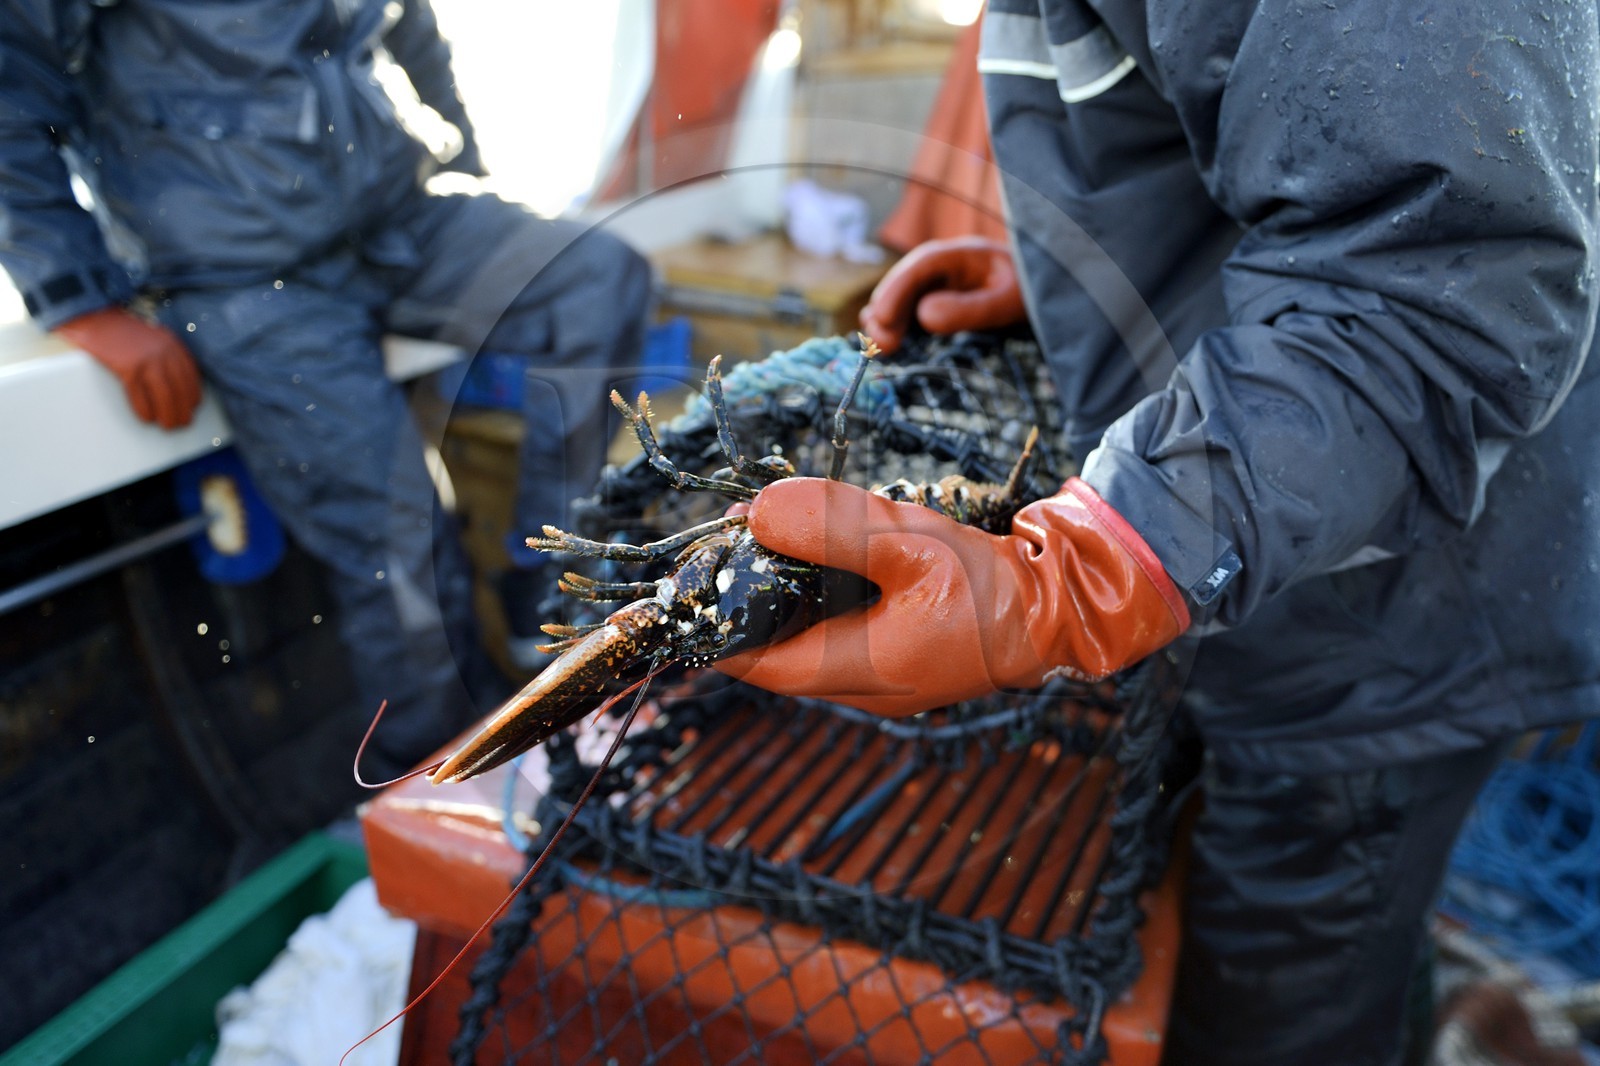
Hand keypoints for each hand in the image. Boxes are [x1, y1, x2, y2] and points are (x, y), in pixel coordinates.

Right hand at [55, 308, 203, 428]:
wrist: (95, 316)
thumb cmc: (121, 329)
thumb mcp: (153, 336)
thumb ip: (166, 353)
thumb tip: (175, 382)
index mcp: (172, 344)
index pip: (190, 375)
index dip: (193, 394)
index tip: (193, 407)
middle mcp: (163, 352)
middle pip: (180, 388)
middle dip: (184, 409)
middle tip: (183, 423)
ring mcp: (146, 360)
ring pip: (164, 395)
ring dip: (168, 414)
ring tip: (169, 426)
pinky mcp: (128, 367)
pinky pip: (140, 395)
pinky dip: (144, 410)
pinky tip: (147, 418)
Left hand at [715, 477, 1188, 716]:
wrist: (1067, 607)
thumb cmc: (992, 585)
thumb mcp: (908, 545)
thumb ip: (832, 528)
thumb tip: (756, 513)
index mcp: (859, 673)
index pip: (758, 665)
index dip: (714, 629)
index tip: (690, 584)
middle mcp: (865, 687)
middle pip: (778, 651)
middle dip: (749, 601)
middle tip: (732, 541)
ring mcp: (887, 676)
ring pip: (810, 638)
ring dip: (785, 593)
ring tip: (768, 535)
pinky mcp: (905, 654)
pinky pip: (844, 629)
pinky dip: (823, 593)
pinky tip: (824, 552)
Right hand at [859, 237, 1026, 354]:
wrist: (1044, 293)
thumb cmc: (1031, 294)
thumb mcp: (1009, 301)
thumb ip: (971, 308)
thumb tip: (924, 316)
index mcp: (963, 254)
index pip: (923, 264)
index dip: (898, 288)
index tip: (884, 317)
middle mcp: (944, 266)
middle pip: (905, 281)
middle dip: (887, 309)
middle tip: (881, 343)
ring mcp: (938, 284)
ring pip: (902, 297)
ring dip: (887, 320)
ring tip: (881, 348)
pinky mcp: (938, 302)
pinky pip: (910, 311)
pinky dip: (897, 326)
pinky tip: (889, 343)